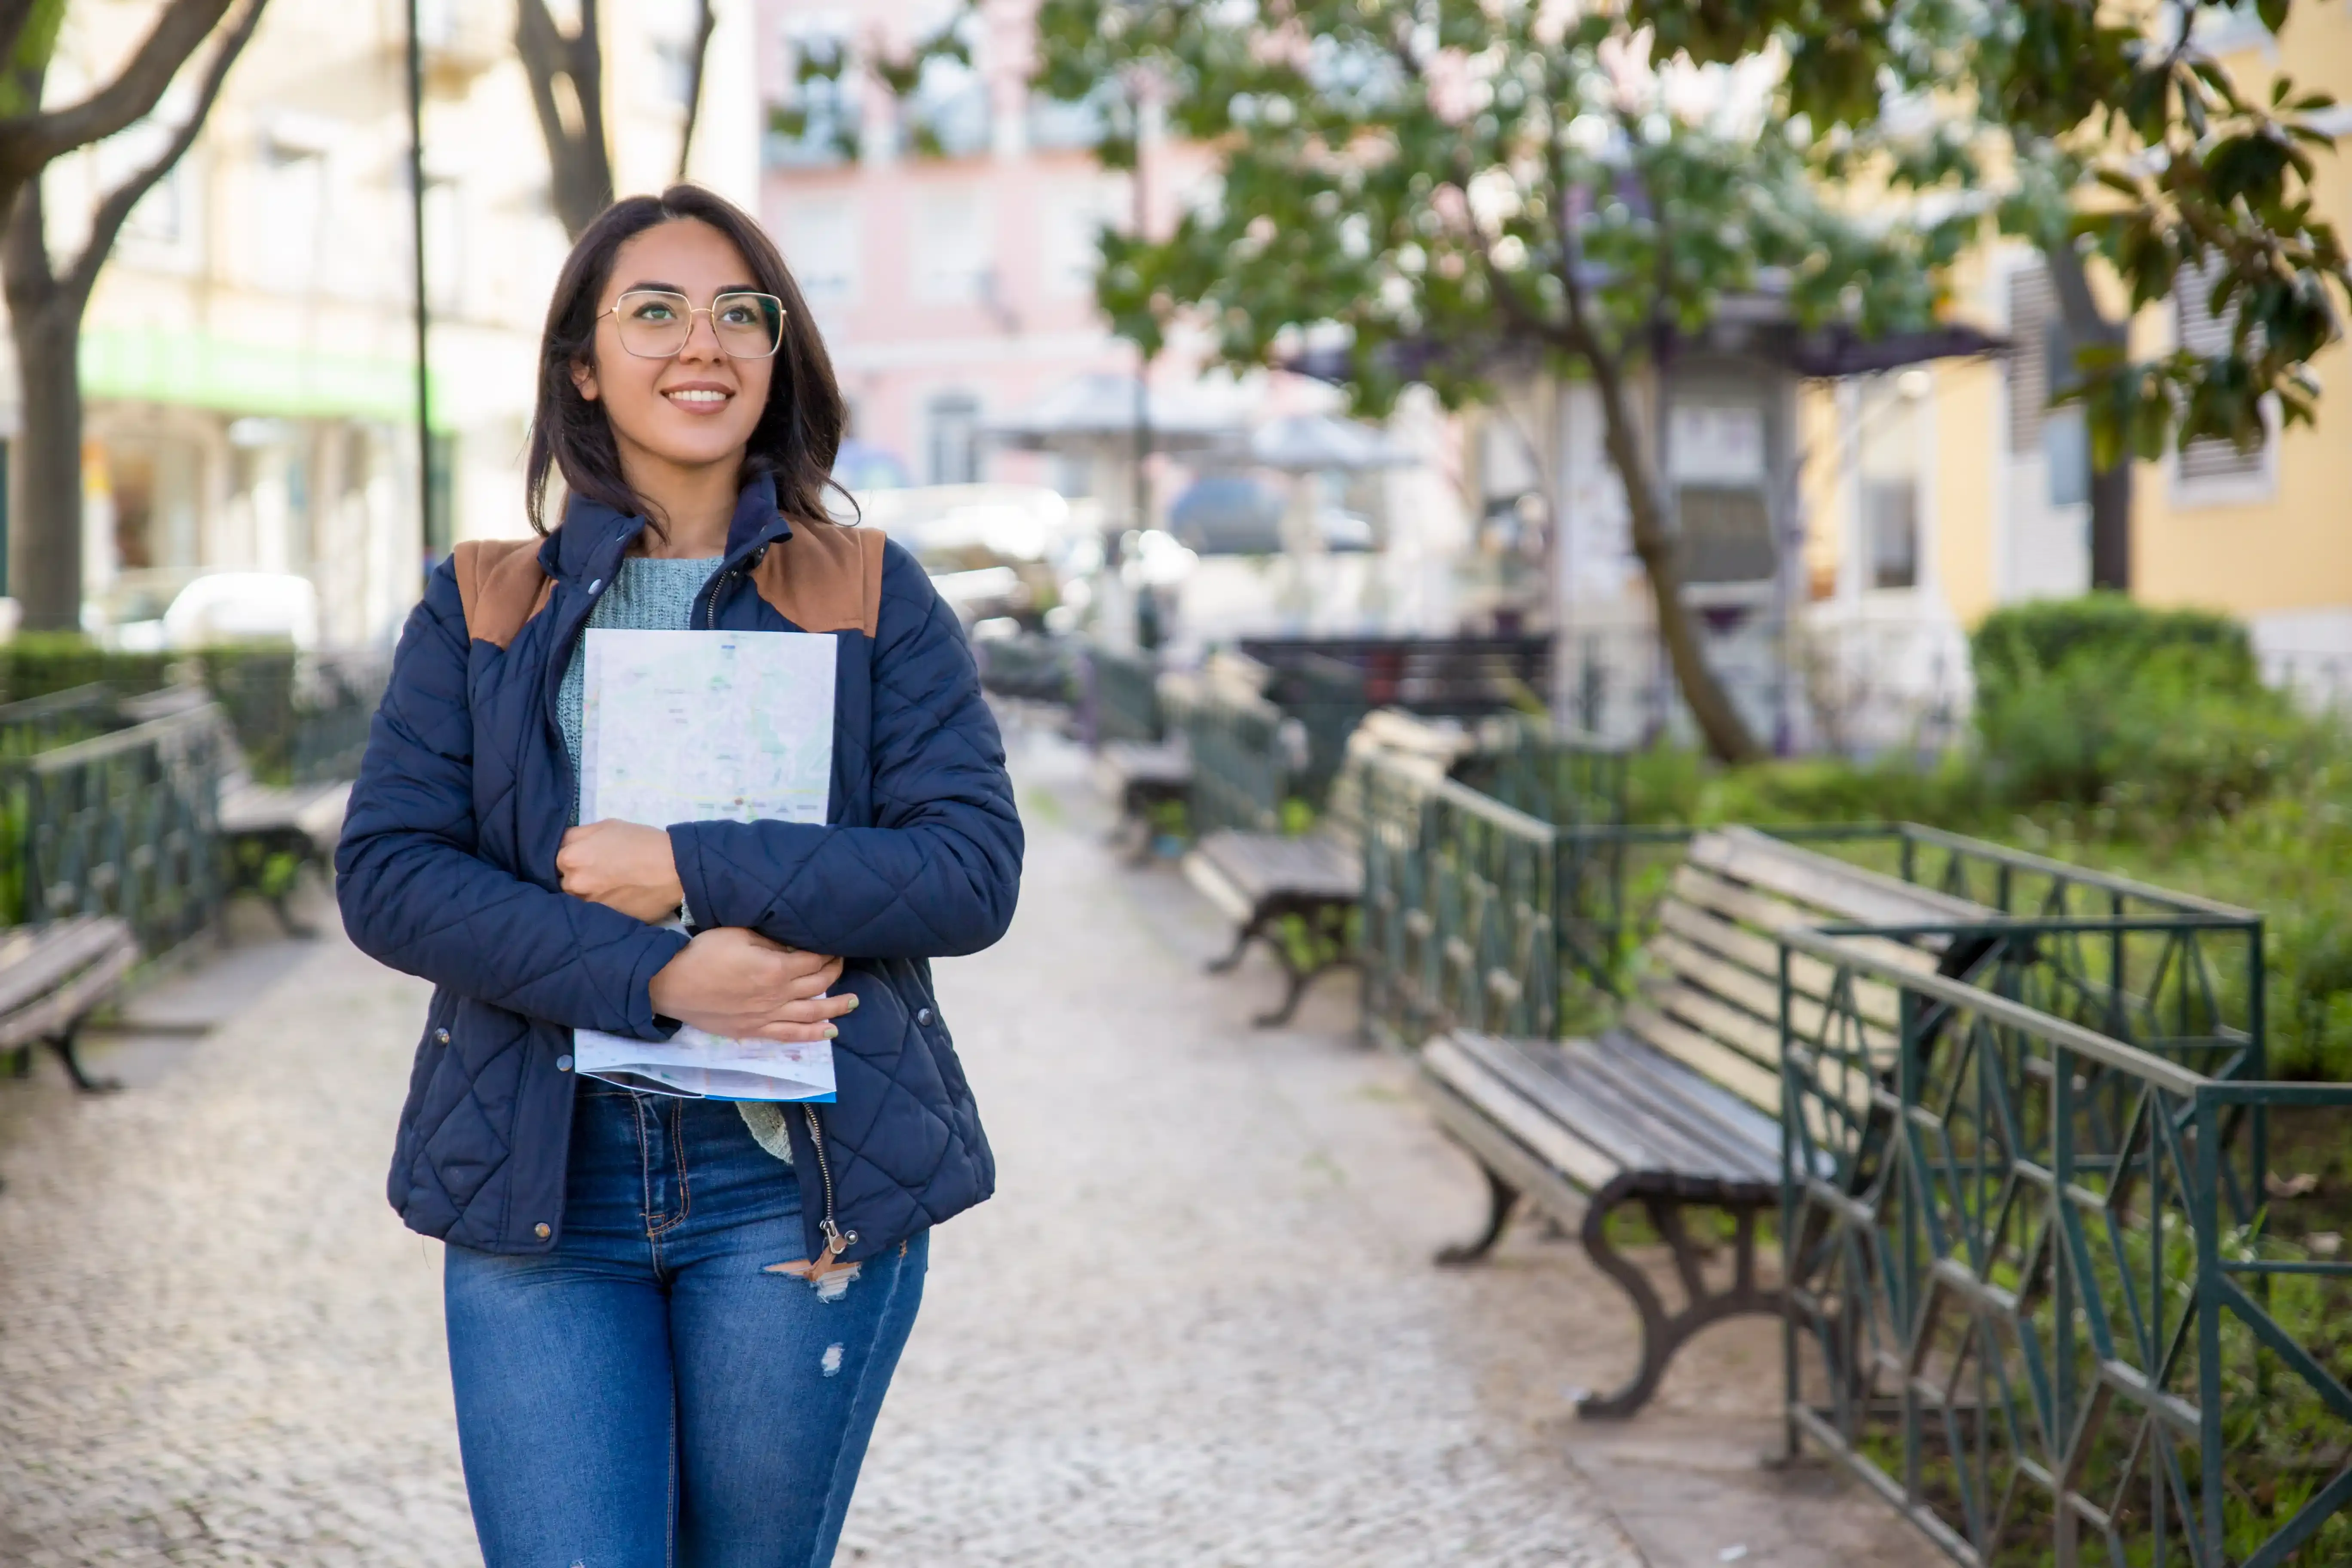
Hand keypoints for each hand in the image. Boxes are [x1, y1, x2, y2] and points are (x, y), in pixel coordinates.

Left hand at [559, 820, 684, 922]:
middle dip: (578, 877)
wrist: (674, 869)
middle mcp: (573, 884)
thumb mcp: (607, 825)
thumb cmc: (641, 841)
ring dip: (589, 894)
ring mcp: (588, 905)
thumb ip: (578, 835)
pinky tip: (617, 898)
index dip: (572, 856)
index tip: (586, 856)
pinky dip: (603, 906)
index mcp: (570, 857)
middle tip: (599, 872)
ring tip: (610, 887)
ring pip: (579, 899)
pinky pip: (595, 913)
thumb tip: (564, 845)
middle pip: (565, 881)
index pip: (556, 858)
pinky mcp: (604, 920)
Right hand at [647, 927, 853, 1042]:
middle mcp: (776, 996)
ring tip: (853, 1003)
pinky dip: (812, 1035)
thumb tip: (796, 944)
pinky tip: (829, 1033)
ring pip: (811, 1014)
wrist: (670, 983)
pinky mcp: (752, 1030)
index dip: (828, 953)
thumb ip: (771, 941)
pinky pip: (789, 1036)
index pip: (814, 961)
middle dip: (835, 973)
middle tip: (843, 964)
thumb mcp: (740, 934)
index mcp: (776, 969)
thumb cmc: (702, 952)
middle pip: (817, 985)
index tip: (836, 946)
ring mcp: (765, 1017)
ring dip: (835, 1008)